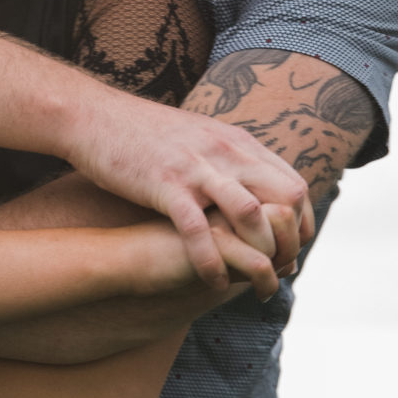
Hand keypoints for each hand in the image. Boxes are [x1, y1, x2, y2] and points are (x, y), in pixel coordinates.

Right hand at [64, 91, 310, 289]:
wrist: (95, 115)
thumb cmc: (145, 134)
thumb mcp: (200, 137)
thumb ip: (229, 158)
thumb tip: (251, 180)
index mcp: (238, 143)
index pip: (294, 184)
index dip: (302, 223)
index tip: (293, 249)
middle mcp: (226, 152)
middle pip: (284, 198)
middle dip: (289, 240)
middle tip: (280, 269)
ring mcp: (197, 168)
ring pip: (248, 212)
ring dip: (257, 251)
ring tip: (252, 279)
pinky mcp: (165, 185)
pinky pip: (197, 229)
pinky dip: (210, 261)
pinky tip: (213, 282)